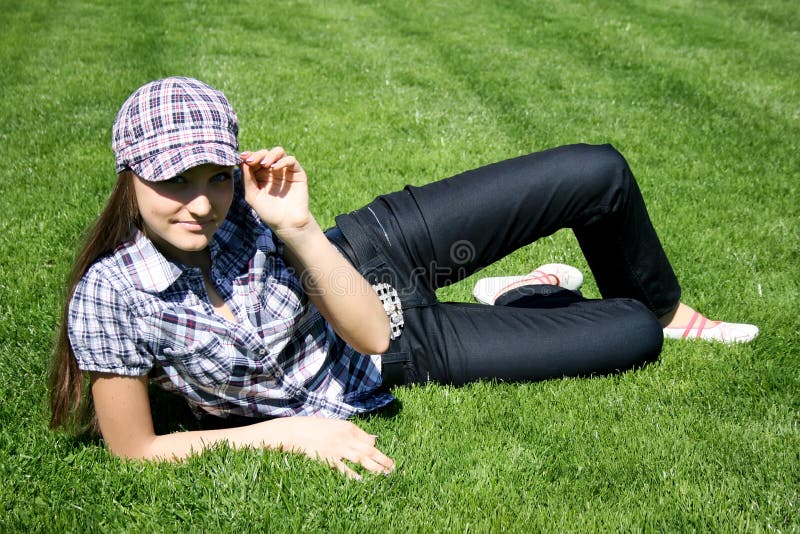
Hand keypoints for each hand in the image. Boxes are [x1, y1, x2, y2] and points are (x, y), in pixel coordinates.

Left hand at [240, 147, 310, 233]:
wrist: (287, 224)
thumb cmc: (268, 212)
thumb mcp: (252, 195)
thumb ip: (247, 178)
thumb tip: (242, 160)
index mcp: (260, 175)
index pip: (254, 159)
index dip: (248, 156)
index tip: (243, 158)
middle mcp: (273, 170)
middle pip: (265, 153)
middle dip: (257, 155)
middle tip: (252, 161)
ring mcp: (285, 171)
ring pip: (278, 152)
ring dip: (270, 155)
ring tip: (264, 164)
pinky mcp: (297, 173)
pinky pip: (291, 160)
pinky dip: (282, 161)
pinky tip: (275, 168)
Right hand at [276, 416, 394, 478]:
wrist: (296, 431)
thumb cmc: (316, 428)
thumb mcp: (337, 425)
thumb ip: (354, 433)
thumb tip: (373, 439)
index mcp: (348, 427)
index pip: (368, 439)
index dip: (377, 449)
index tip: (383, 456)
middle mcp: (345, 437)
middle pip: (369, 449)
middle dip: (382, 458)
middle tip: (392, 466)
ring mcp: (337, 448)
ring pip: (361, 458)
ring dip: (374, 467)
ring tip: (384, 473)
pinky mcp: (328, 458)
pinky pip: (343, 468)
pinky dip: (353, 474)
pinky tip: (362, 480)